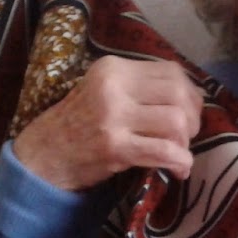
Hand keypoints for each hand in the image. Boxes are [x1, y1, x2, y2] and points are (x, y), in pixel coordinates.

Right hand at [12, 56, 203, 189]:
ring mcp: (114, 117)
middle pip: (179, 95)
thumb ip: (141, 87)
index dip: (191, 93)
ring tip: (178, 152)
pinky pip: (164, 151)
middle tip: (186, 136)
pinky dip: (181, 161)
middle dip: (193, 118)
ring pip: (176, 121)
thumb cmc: (80, 122)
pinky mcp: (116, 147)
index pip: (171, 72)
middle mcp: (114, 87)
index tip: (190, 112)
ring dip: (185, 141)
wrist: (45, 153)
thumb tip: (192, 95)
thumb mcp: (104, 90)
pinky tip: (179, 169)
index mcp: (114, 68)